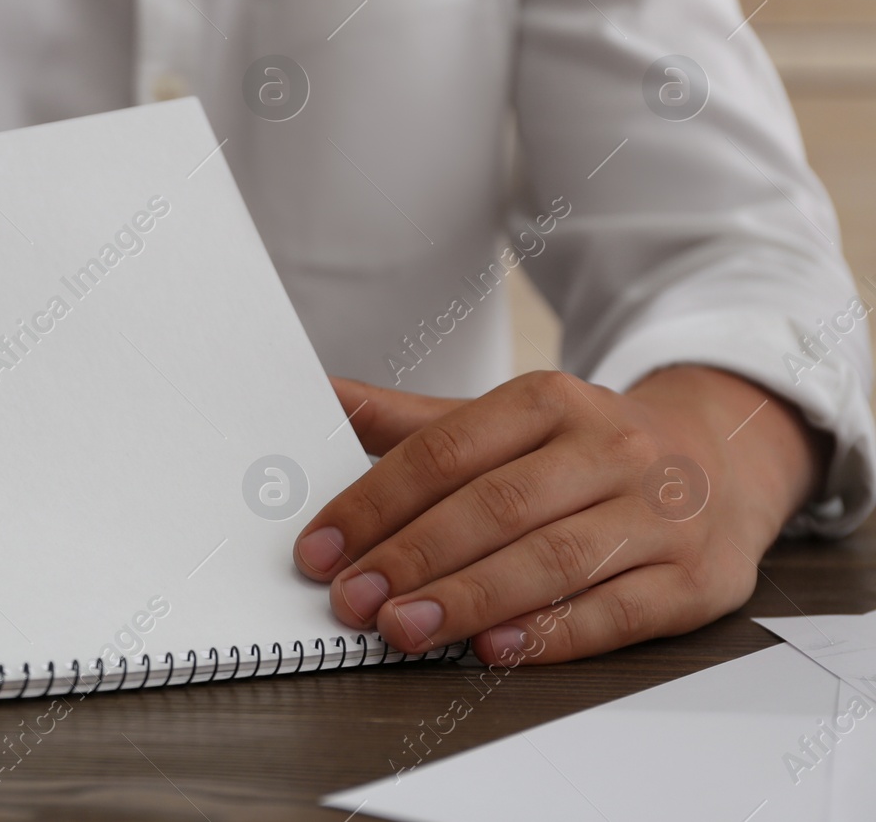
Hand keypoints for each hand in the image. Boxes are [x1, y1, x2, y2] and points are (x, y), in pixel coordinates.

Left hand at [292, 367, 824, 664]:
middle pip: (497, 506)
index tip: (321, 548)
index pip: (447, 451)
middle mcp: (609, 448)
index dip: (376, 502)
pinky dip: (551, 634)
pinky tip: (494, 649)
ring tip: (403, 628)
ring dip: (469, 599)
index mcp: (550, 400)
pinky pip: (617, 612)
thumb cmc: (586, 450)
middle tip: (353, 598)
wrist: (724, 461)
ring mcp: (658, 513)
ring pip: (553, 559)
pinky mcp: (695, 578)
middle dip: (415, 556)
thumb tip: (321, 395)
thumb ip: (414, 422)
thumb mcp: (506, 420)